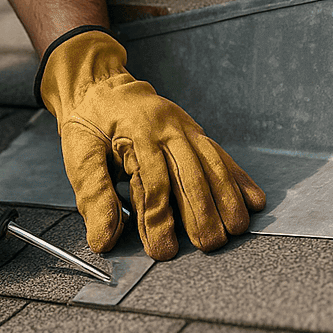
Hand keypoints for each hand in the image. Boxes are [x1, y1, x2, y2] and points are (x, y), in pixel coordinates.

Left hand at [37, 28, 265, 259]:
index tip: (164, 250)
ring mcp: (183, 127)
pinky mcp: (193, 131)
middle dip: (203, 212)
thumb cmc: (88, 121)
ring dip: (227, 198)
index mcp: (135, 133)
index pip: (152, 182)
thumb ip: (94, 197)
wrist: (98, 82)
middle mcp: (165, 128)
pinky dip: (238, 178)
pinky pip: (219, 155)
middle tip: (210, 244)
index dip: (160, 219)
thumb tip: (104, 239)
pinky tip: (253, 199)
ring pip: (211, 163)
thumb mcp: (79, 155)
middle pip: (189, 173)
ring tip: (236, 228)